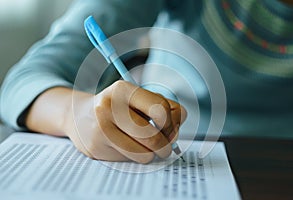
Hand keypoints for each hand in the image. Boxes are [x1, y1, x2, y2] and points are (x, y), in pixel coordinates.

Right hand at [67, 80, 186, 162]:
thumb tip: (174, 133)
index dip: (171, 123)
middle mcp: (108, 107)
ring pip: (144, 154)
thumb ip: (165, 109)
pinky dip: (137, 157)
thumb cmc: (118, 107)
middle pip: (153, 137)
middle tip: (165, 147)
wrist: (80, 115)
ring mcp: (100, 129)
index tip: (169, 129)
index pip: (161, 109)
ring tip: (149, 148)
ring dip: (153, 154)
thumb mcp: (140, 98)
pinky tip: (129, 147)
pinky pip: (130, 161)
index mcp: (122, 89)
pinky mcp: (96, 149)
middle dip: (166, 146)